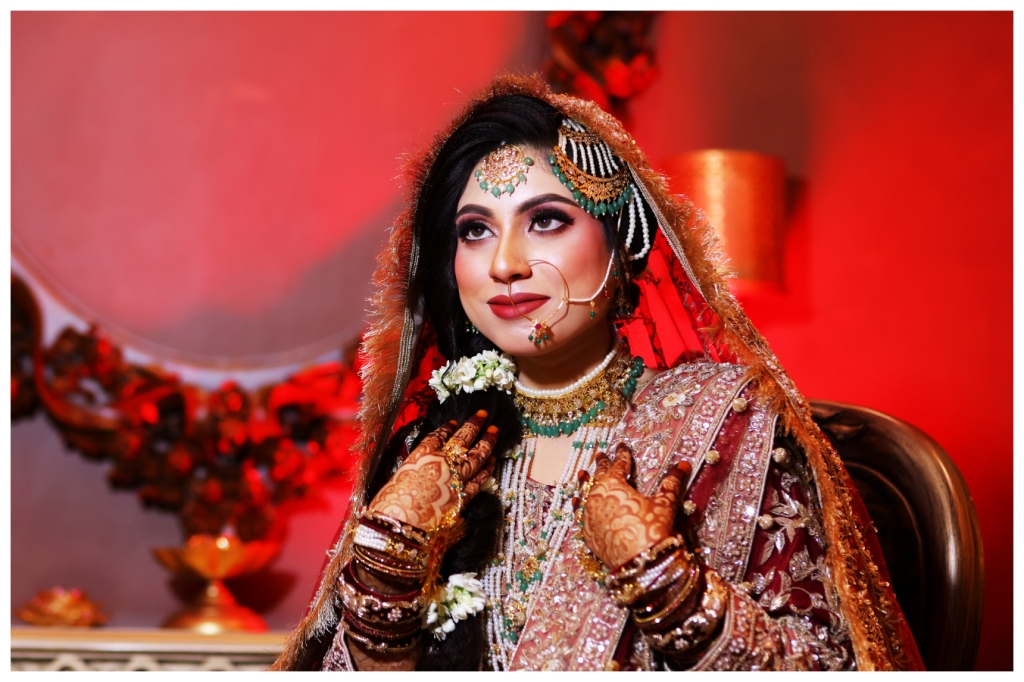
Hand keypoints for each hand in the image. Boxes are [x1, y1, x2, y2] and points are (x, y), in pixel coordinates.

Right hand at [368, 410, 496, 532]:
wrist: (400, 529)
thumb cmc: (389, 505)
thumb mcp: (396, 477)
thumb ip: (412, 470)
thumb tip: (418, 471)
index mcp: (421, 454)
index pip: (437, 436)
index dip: (447, 428)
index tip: (453, 423)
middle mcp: (442, 463)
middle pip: (462, 440)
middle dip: (474, 425)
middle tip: (484, 414)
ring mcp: (456, 480)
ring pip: (476, 457)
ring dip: (487, 443)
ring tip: (494, 431)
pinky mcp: (463, 498)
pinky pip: (479, 481)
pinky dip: (486, 470)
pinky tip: (492, 462)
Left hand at [576, 443, 691, 569]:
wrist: (639, 564)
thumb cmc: (651, 530)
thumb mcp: (664, 504)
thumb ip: (671, 483)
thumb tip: (683, 465)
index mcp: (613, 484)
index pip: (619, 464)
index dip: (623, 455)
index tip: (622, 446)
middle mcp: (596, 496)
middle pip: (599, 476)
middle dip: (602, 464)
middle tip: (601, 454)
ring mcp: (589, 515)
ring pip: (586, 493)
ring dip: (587, 482)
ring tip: (583, 473)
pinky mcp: (588, 533)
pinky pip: (580, 513)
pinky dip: (580, 504)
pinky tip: (578, 501)